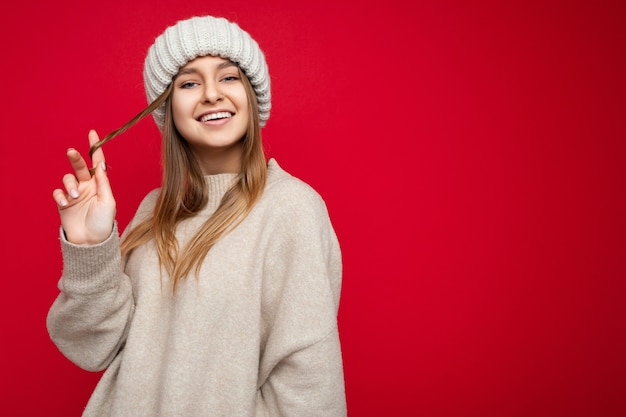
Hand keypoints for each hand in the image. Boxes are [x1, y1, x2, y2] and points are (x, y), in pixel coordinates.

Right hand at [52, 130, 115, 244]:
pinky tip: (66, 203)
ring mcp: (74, 194)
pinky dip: (60, 195)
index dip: (95, 148)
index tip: (92, 133)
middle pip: (79, 166)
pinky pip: (58, 193)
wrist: (91, 242)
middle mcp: (87, 186)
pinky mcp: (63, 203)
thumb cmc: (103, 223)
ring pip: (67, 178)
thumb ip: (102, 182)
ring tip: (74, 197)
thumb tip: (100, 163)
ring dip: (70, 185)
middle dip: (75, 158)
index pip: (97, 163)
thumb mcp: (108, 201)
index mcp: (100, 184)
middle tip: (72, 151)